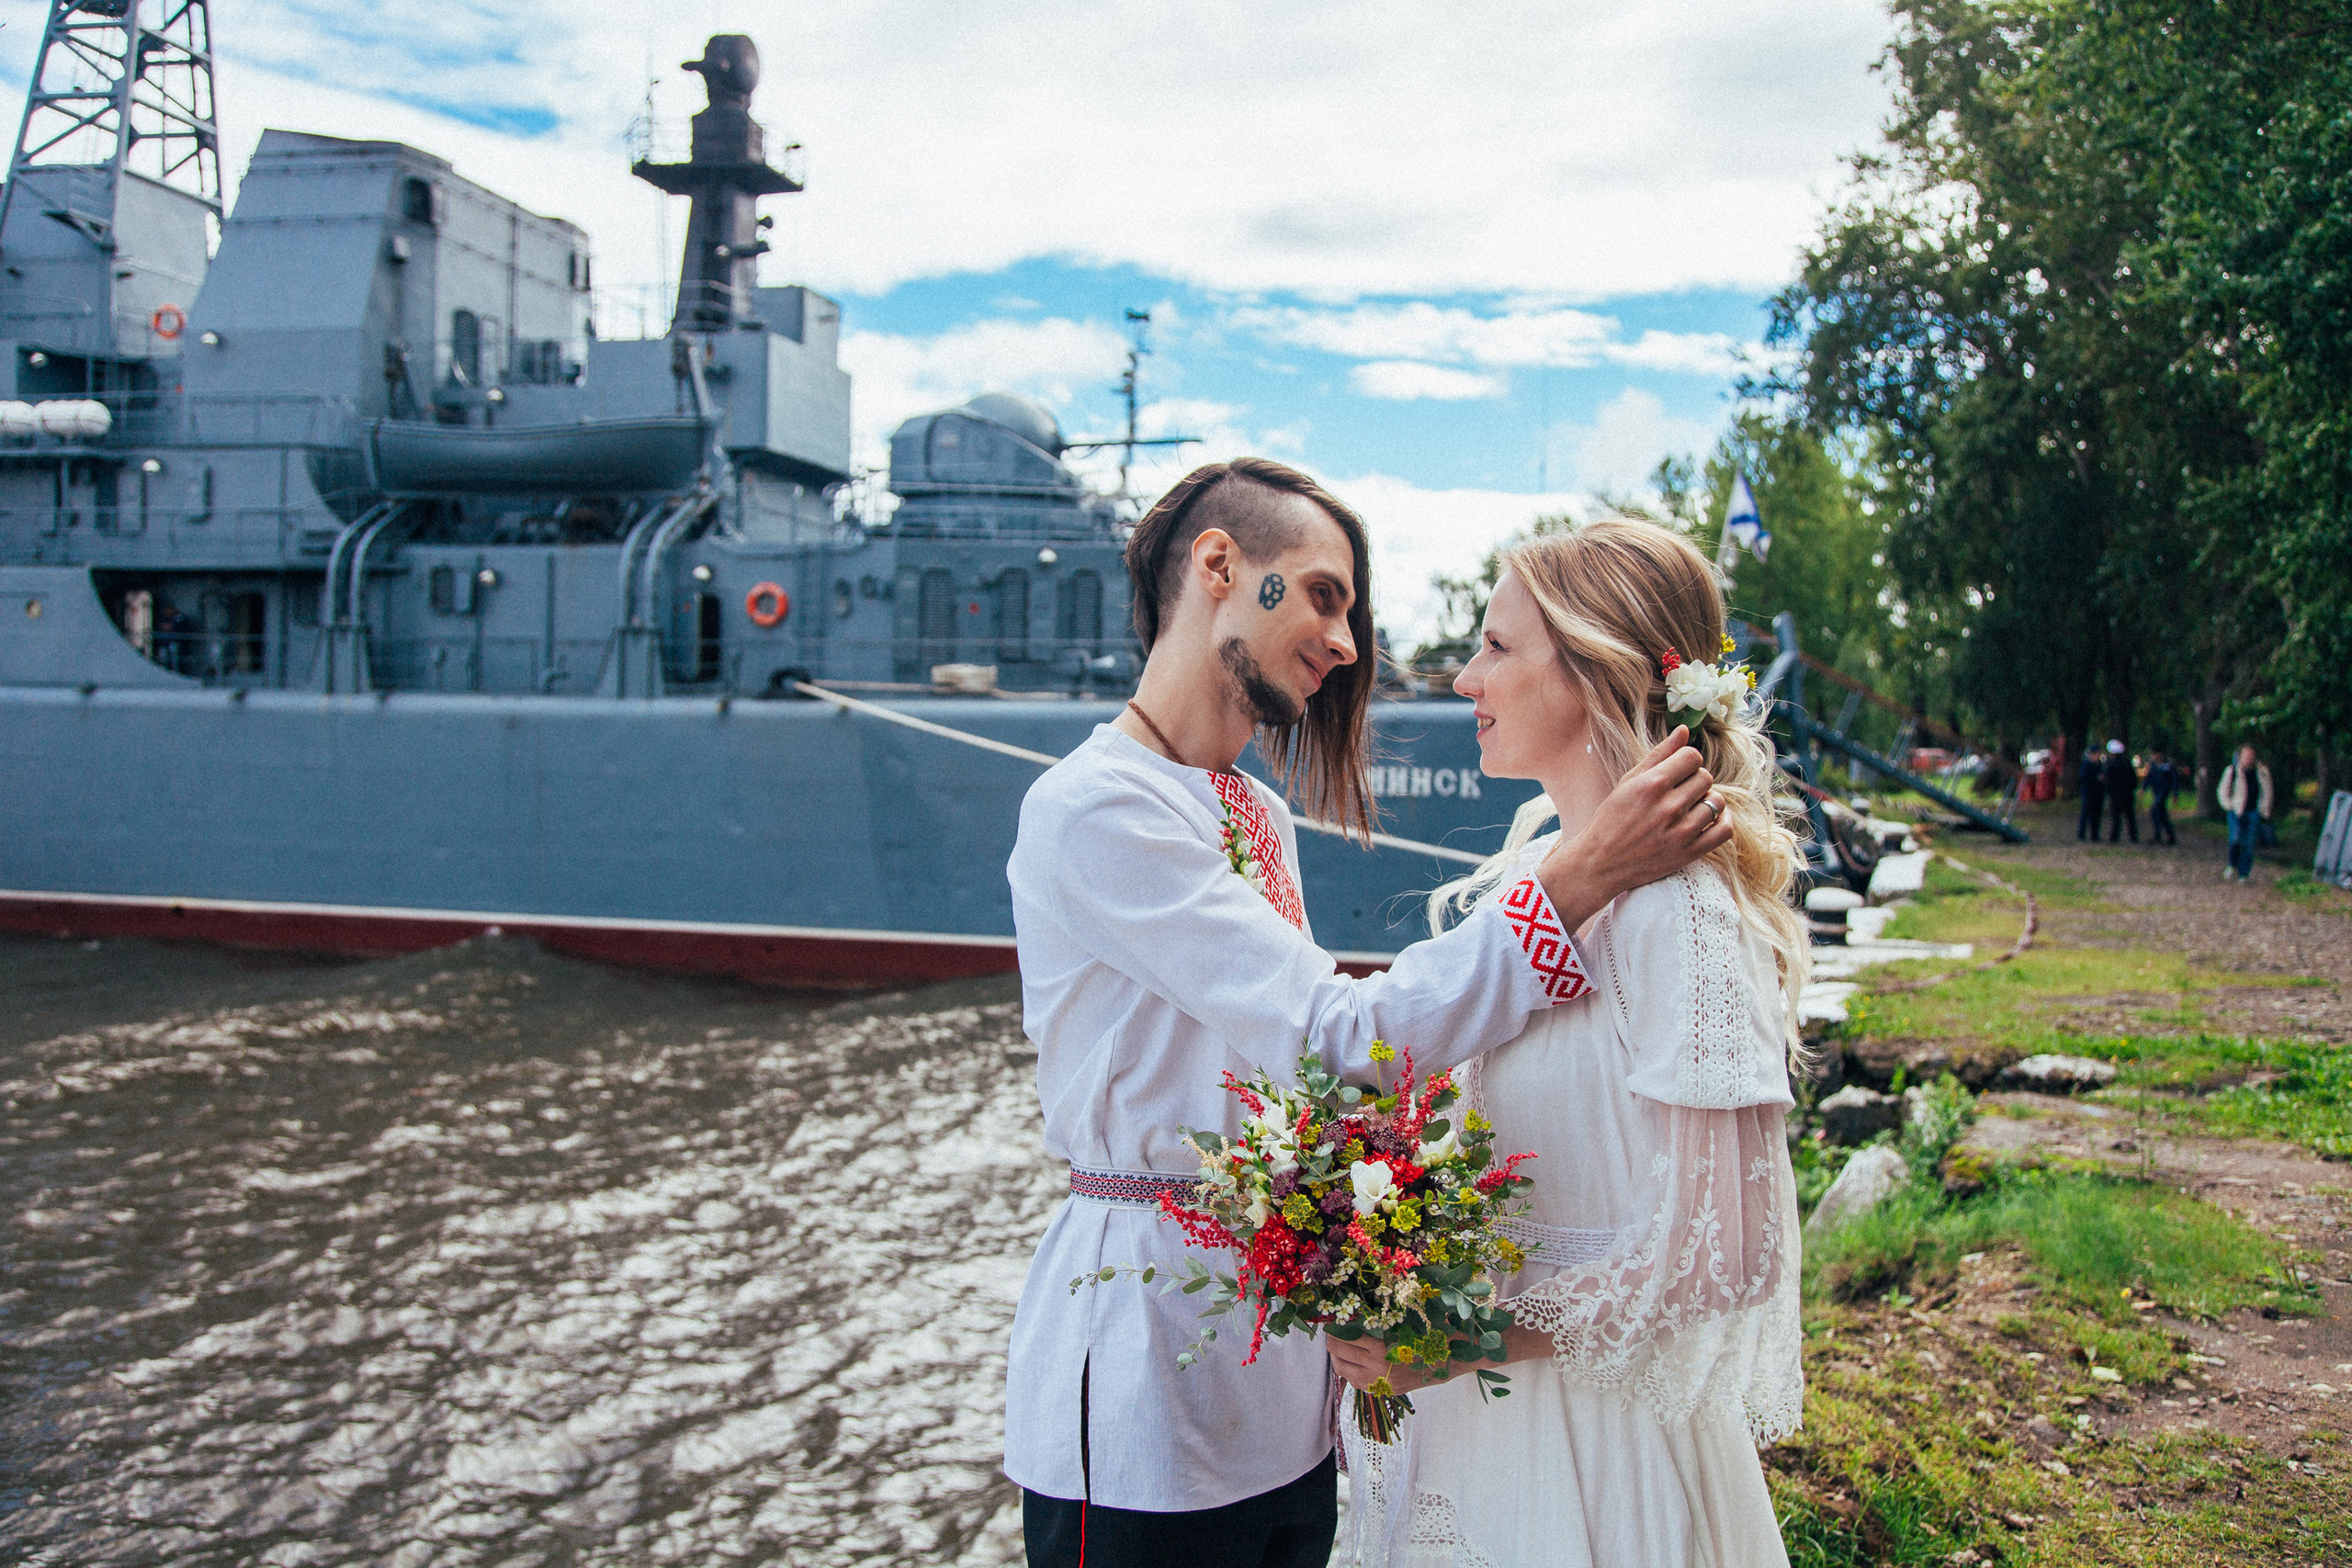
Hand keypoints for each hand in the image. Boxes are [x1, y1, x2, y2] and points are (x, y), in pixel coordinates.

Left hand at [1325, 1332, 1448, 1395]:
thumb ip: (1378, 1320)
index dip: (1334, 1327)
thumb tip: (1352, 1314)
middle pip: (1339, 1353)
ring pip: (1344, 1371)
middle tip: (1332, 1332)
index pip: (1344, 1337)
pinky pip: (1358, 1383)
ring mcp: (1382, 1382)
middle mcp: (1378, 1366)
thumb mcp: (1403, 1320)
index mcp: (1381, 1345)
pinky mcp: (1388, 1391)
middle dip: (1332, 1341)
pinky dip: (1350, 1372)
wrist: (1454, 1357)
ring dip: (1338, 1358)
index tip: (1332, 1320)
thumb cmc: (1429, 1331)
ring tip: (1339, 1348)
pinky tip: (1354, 1362)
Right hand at [1537, 727, 1732, 928]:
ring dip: (1707, 800)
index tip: (1678, 771)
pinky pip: (1725, 830)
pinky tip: (1711, 818)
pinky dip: (1724, 820)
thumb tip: (1684, 730)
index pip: (1692, 756)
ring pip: (1717, 801)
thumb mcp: (1628, 783)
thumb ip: (1658, 756)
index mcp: (1651, 785)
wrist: (1601, 863)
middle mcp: (1668, 807)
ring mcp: (1681, 832)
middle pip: (1706, 777)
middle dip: (1695, 780)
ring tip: (1691, 806)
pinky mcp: (1690, 853)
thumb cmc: (1612, 819)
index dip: (1687, 761)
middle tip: (1681, 791)